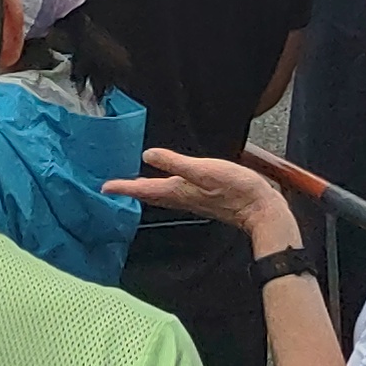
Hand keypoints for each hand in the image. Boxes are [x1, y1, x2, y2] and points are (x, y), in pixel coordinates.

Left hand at [103, 148, 293, 243]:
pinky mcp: (203, 198)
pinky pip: (174, 194)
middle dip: (130, 190)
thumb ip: (175, 163)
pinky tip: (167, 184)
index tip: (104, 188)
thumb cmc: (236, 189)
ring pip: (160, 196)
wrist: (262, 209)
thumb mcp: (203, 170)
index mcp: (178, 191)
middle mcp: (181, 198)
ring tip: (132, 185)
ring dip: (144, 190)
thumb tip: (147, 155)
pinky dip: (162, 189)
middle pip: (149, 195)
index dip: (123, 187)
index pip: (143, 190)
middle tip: (113, 187)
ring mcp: (192, 200)